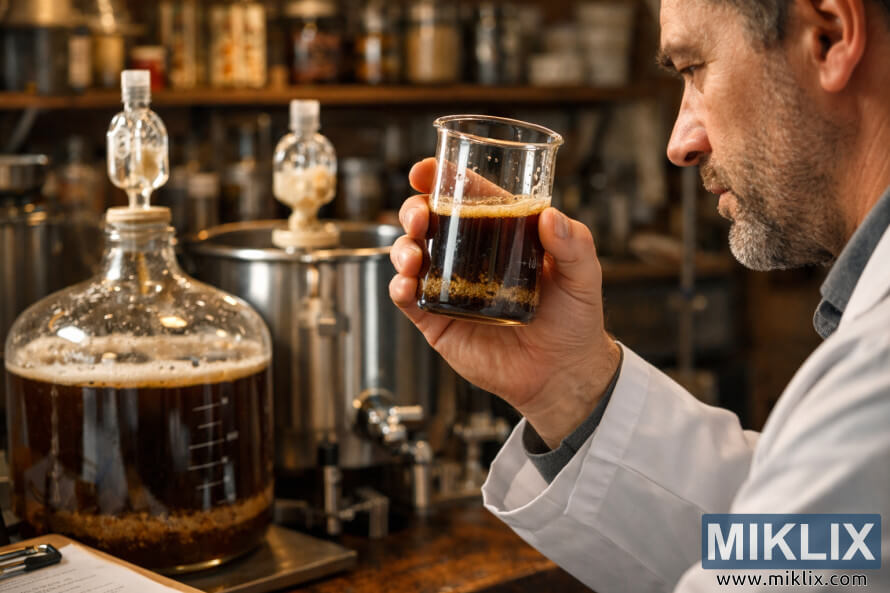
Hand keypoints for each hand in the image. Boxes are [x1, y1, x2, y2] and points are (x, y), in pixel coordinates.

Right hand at [389, 158, 620, 447]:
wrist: (564, 375)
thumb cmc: (575, 321)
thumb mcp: (584, 275)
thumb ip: (573, 243)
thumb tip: (550, 215)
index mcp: (501, 235)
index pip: (466, 197)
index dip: (441, 178)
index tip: (425, 170)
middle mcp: (470, 257)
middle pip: (429, 221)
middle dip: (414, 210)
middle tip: (419, 216)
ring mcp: (451, 288)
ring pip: (411, 256)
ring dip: (402, 247)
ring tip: (413, 254)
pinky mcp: (438, 322)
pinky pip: (409, 301)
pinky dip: (399, 289)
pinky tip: (406, 286)